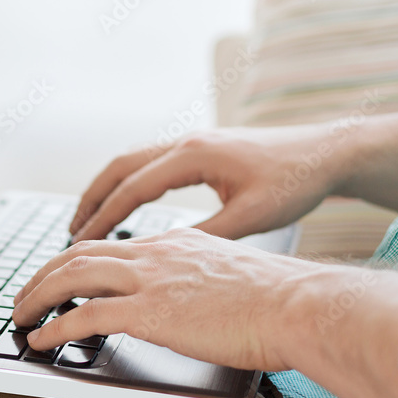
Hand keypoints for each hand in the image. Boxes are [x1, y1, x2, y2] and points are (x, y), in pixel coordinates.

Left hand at [11, 227, 311, 370]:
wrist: (297, 304)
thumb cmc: (277, 297)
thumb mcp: (231, 271)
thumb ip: (201, 272)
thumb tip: (190, 289)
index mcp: (174, 243)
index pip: (110, 245)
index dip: (76, 260)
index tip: (60, 276)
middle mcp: (155, 253)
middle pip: (79, 253)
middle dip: (43, 274)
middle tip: (25, 294)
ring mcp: (150, 279)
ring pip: (72, 276)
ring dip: (38, 295)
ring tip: (19, 314)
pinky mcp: (150, 310)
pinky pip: (84, 314)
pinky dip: (55, 326)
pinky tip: (41, 338)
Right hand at [69, 125, 342, 241]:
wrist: (326, 153)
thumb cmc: (295, 181)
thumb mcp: (252, 216)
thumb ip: (208, 234)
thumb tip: (167, 255)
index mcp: (194, 156)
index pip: (134, 187)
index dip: (104, 216)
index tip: (81, 242)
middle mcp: (187, 143)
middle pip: (120, 166)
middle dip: (92, 198)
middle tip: (70, 230)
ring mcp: (193, 142)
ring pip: (133, 161)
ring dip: (107, 188)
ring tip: (89, 219)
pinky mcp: (202, 150)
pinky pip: (151, 163)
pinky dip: (129, 183)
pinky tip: (128, 204)